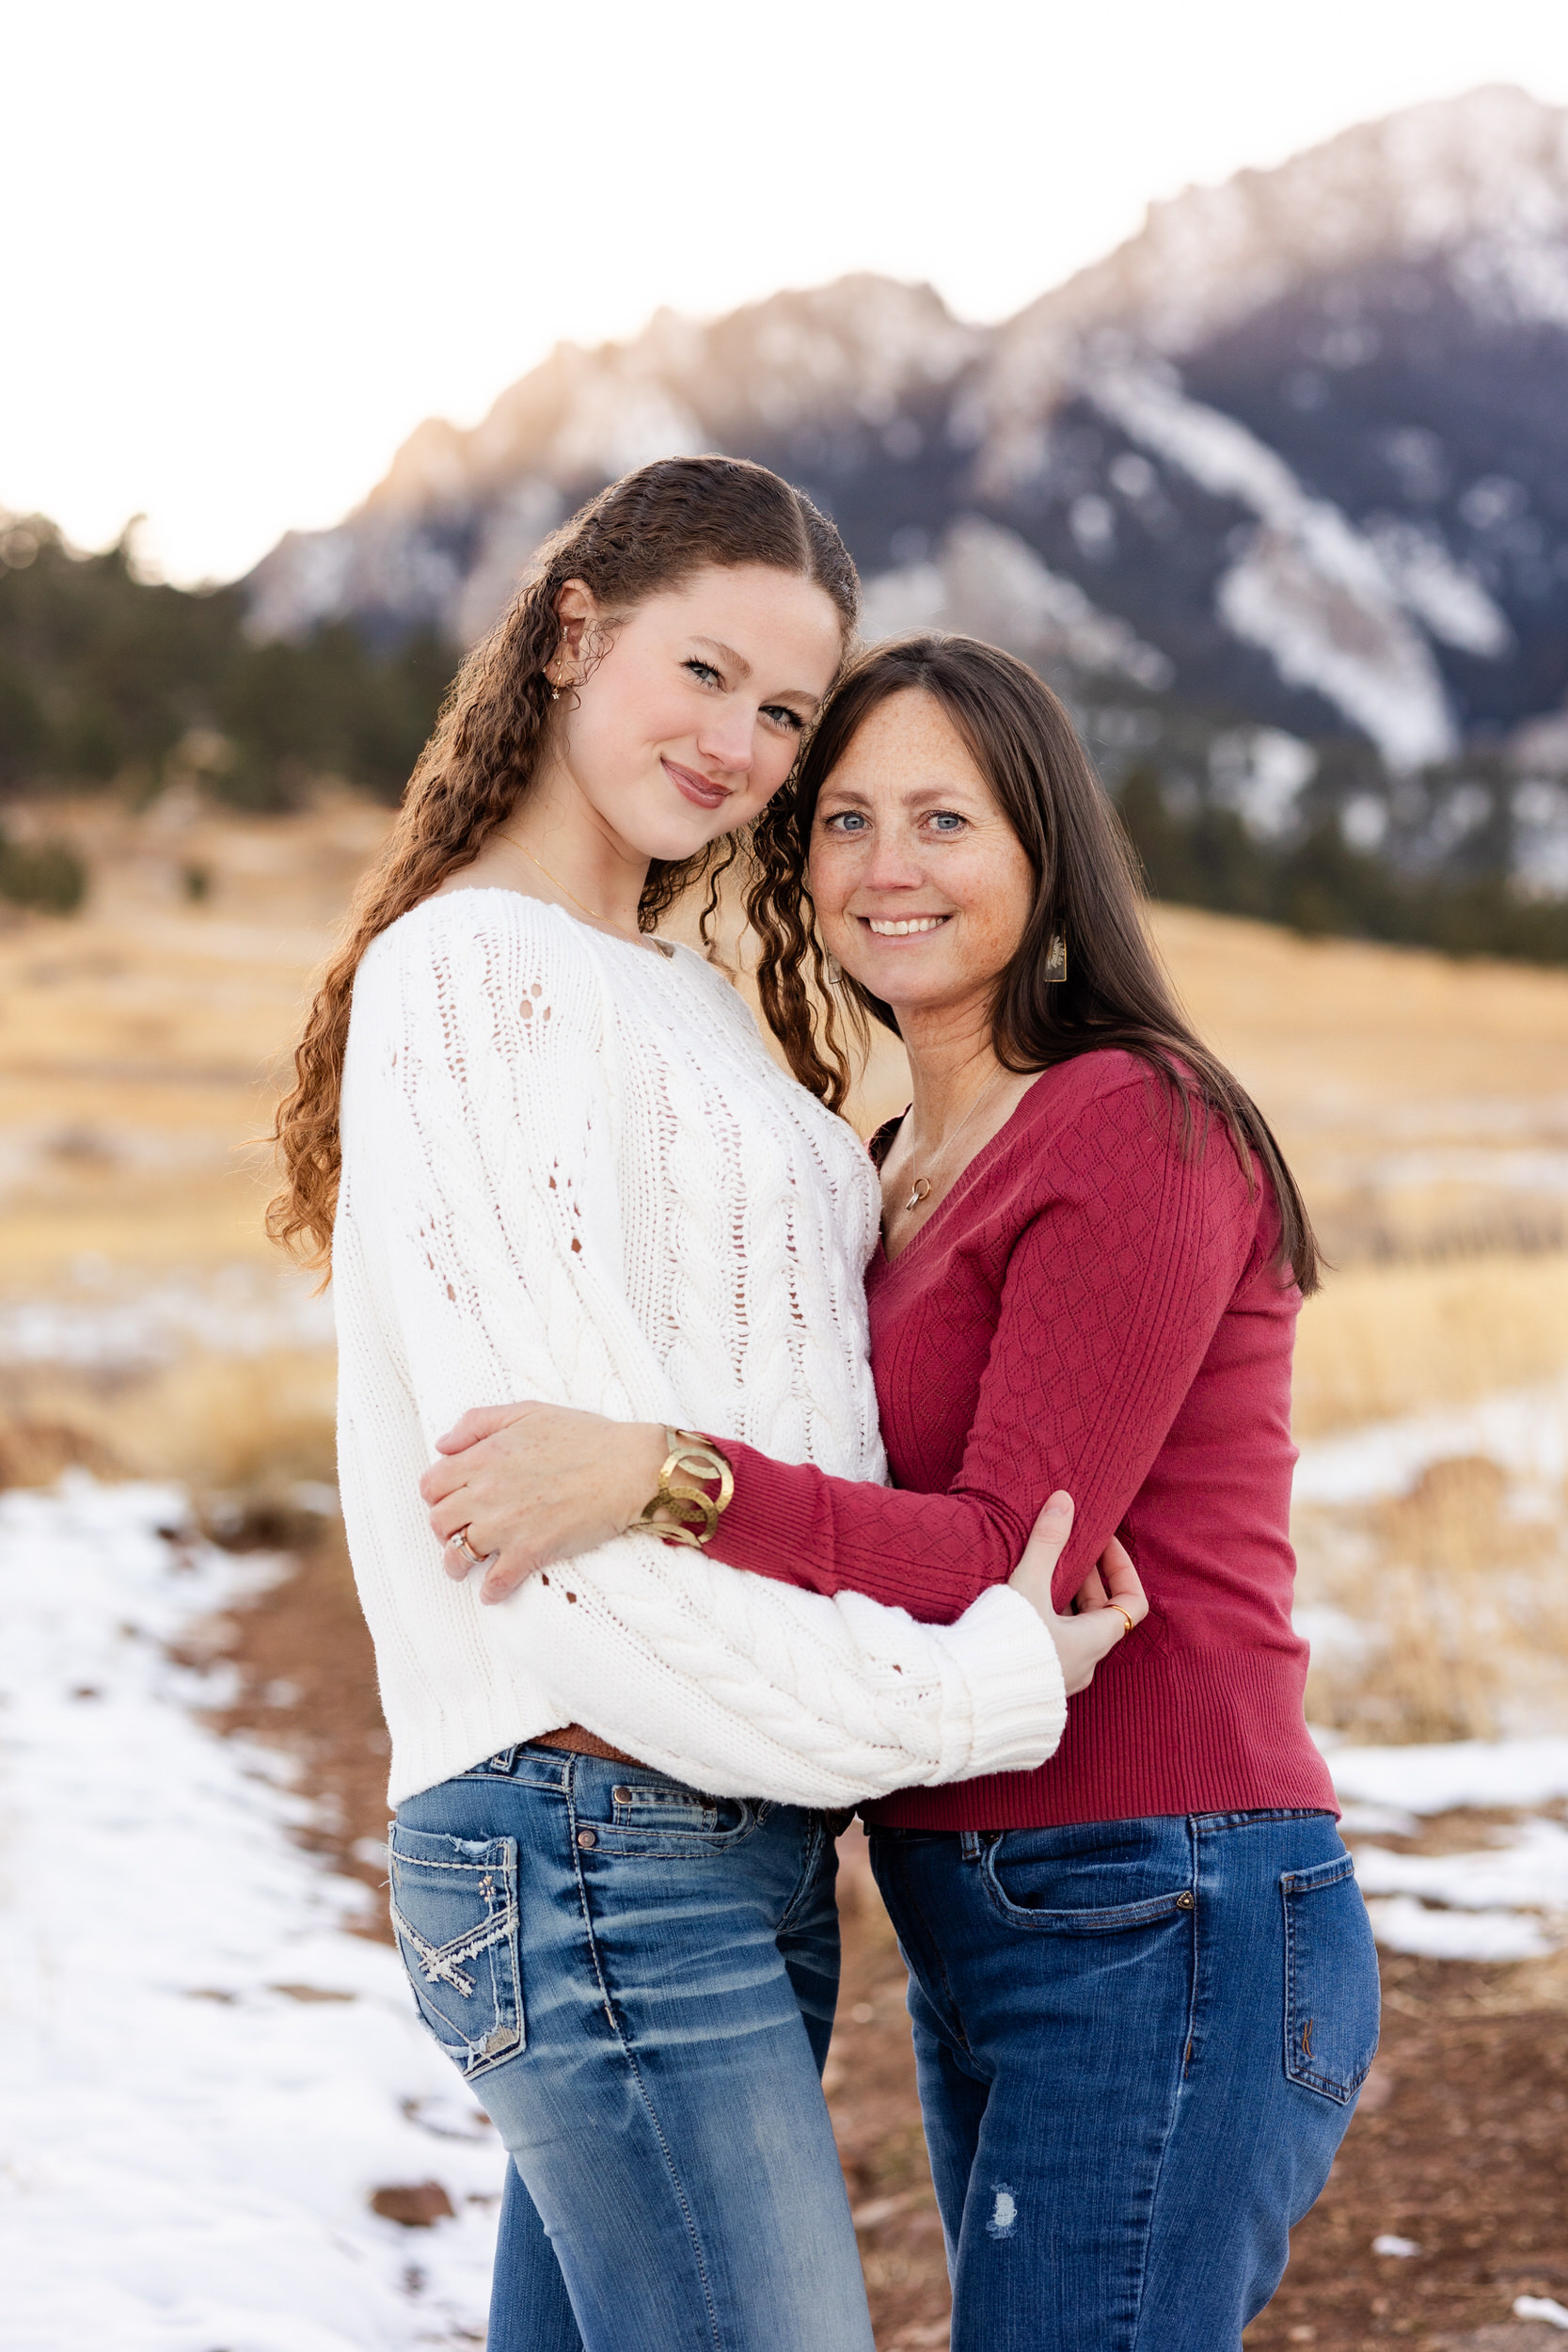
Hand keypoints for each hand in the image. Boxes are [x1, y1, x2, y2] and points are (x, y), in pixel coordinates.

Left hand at [419, 1403, 666, 1604]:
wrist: (628, 1468)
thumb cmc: (585, 1437)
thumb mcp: (528, 1412)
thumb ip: (478, 1423)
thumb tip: (442, 1445)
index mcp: (484, 1457)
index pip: (431, 1485)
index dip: (436, 1495)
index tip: (450, 1501)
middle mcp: (487, 1492)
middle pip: (439, 1521)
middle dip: (444, 1529)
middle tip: (458, 1532)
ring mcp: (507, 1525)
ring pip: (458, 1555)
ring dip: (456, 1565)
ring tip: (463, 1568)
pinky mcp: (531, 1551)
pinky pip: (496, 1581)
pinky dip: (491, 1591)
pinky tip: (494, 1591)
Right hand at [1007, 1493, 1147, 1694]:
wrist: (968, 1699)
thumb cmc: (1005, 1644)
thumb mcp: (1028, 1587)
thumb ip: (1046, 1544)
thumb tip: (1064, 1500)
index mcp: (1093, 1641)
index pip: (1132, 1603)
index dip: (1122, 1568)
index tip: (1101, 1543)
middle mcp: (1084, 1663)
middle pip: (1102, 1613)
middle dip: (1087, 1577)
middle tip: (1065, 1549)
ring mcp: (1060, 1676)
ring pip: (1076, 1629)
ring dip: (1064, 1598)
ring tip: (1039, 1571)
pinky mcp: (1035, 1683)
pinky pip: (1053, 1644)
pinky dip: (1046, 1618)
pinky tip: (1020, 1605)